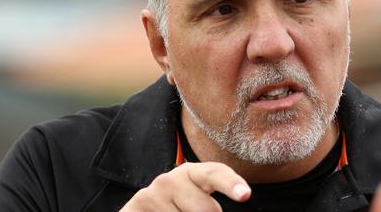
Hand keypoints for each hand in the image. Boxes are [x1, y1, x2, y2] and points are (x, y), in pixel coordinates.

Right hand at [120, 162, 250, 210]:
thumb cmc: (180, 208)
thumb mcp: (200, 203)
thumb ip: (212, 206)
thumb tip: (240, 198)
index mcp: (194, 173)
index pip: (215, 174)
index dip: (231, 183)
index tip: (245, 194)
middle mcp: (171, 179)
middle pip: (207, 210)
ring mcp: (151, 194)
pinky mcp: (135, 207)